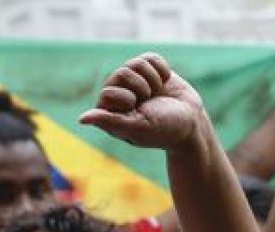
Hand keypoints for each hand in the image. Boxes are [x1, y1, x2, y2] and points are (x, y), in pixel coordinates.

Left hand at [80, 54, 208, 151]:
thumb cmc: (165, 131)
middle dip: (142, 88)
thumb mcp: (137, 128)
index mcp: (111, 112)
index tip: (138, 110)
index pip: (108, 91)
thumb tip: (81, 119)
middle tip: (150, 103)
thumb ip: (110, 122)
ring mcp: (135, 80)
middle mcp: (119, 95)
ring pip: (136, 63)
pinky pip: (150, 57)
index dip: (126, 98)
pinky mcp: (150, 69)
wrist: (193, 123)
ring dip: (153, 80)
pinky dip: (162, 70)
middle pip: (122, 73)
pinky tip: (165, 83)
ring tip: (158, 95)